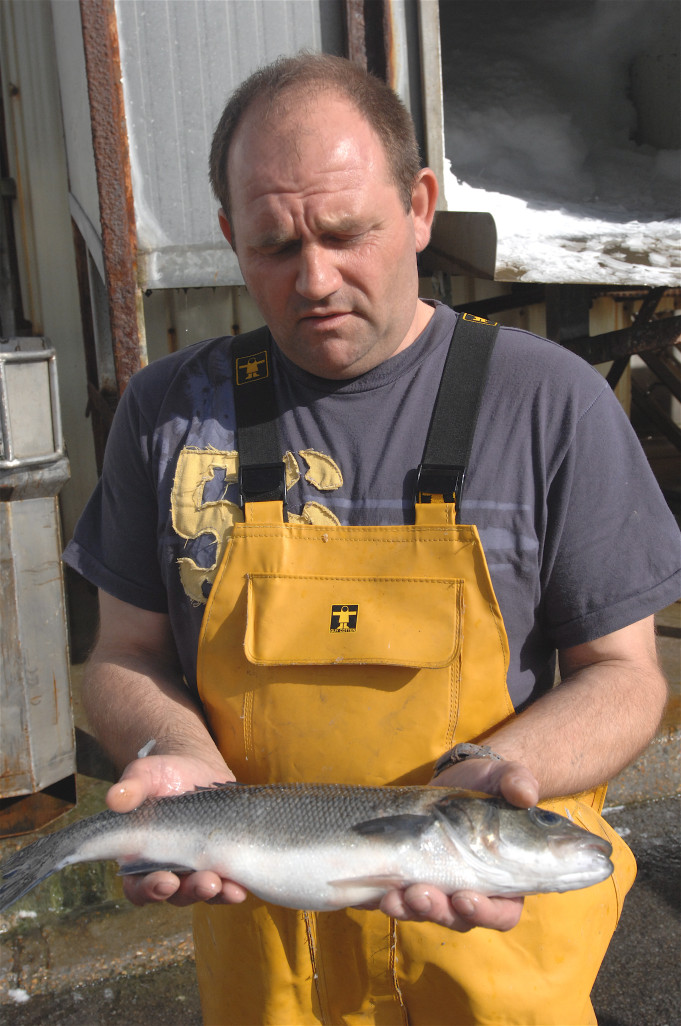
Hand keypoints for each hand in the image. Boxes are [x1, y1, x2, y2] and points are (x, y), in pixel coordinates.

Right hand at [106, 753, 248, 907]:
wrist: (195, 766)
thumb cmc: (161, 774)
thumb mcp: (144, 775)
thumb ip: (131, 786)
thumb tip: (114, 798)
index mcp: (139, 857)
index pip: (138, 886)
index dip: (148, 890)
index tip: (165, 882)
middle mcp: (167, 870)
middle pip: (173, 895)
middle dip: (189, 892)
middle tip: (206, 883)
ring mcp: (195, 868)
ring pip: (201, 892)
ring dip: (215, 893)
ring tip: (228, 886)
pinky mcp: (221, 861)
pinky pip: (226, 883)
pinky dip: (233, 888)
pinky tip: (242, 888)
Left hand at [378, 756, 538, 931]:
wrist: (456, 778)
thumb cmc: (489, 782)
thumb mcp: (504, 776)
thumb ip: (517, 782)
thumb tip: (525, 793)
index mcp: (505, 878)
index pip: (503, 913)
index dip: (486, 913)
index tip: (464, 898)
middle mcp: (474, 890)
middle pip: (460, 919)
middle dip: (438, 911)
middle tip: (419, 895)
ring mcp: (441, 887)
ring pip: (428, 913)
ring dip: (409, 909)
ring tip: (392, 897)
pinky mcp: (413, 877)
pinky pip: (401, 900)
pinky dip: (389, 900)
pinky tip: (377, 893)